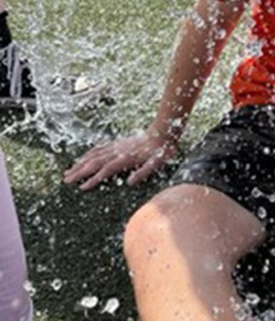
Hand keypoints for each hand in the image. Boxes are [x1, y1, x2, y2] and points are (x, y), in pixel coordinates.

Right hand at [63, 130, 178, 190]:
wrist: (163, 132)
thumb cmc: (161, 151)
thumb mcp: (156, 163)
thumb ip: (143, 172)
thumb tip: (130, 182)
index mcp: (125, 158)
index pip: (105, 170)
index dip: (93, 179)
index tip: (81, 188)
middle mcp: (117, 152)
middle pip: (94, 162)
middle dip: (79, 172)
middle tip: (66, 180)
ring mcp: (116, 146)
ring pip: (94, 155)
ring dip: (80, 163)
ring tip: (68, 171)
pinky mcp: (117, 143)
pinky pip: (99, 148)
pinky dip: (88, 154)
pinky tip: (82, 158)